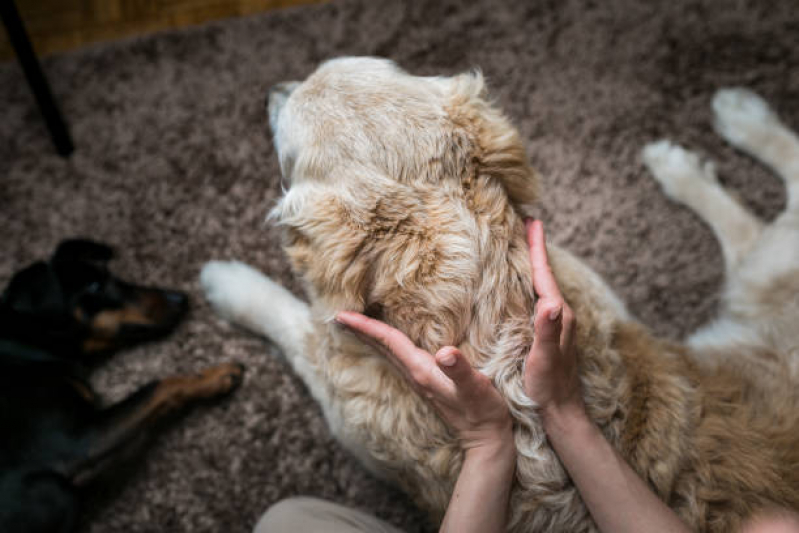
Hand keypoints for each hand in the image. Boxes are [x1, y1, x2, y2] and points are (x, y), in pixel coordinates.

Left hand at [334, 312, 512, 452]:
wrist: (485, 439)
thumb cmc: (483, 411)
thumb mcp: (475, 388)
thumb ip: (459, 371)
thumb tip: (444, 352)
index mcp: (421, 370)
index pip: (388, 341)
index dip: (366, 326)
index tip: (341, 314)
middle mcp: (415, 375)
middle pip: (381, 347)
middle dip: (360, 330)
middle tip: (337, 315)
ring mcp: (419, 381)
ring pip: (387, 353)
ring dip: (370, 338)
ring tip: (355, 325)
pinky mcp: (427, 384)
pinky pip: (398, 359)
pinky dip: (386, 347)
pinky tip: (387, 344)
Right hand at [524, 219, 584, 425]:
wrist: (561, 412)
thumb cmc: (549, 387)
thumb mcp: (545, 359)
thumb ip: (547, 331)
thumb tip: (549, 302)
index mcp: (558, 315)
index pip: (544, 274)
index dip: (536, 247)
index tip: (532, 222)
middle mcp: (559, 314)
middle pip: (543, 273)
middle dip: (534, 248)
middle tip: (524, 225)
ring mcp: (555, 323)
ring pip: (541, 285)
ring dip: (531, 265)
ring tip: (519, 247)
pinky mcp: (548, 332)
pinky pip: (536, 298)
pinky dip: (528, 284)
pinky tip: (518, 287)